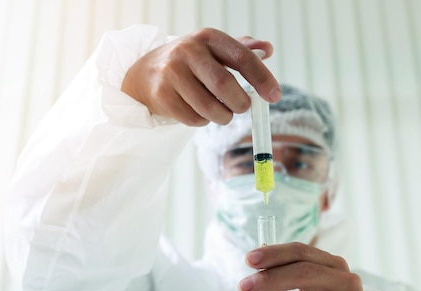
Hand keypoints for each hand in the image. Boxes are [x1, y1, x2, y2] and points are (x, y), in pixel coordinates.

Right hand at [121, 27, 281, 125]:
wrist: (145, 73)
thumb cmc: (190, 64)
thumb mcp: (214, 51)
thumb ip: (242, 50)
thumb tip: (268, 49)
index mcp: (208, 37)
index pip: (242, 58)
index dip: (262, 79)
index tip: (275, 97)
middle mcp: (188, 51)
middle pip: (224, 85)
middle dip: (240, 104)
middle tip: (243, 108)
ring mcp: (171, 73)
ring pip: (210, 108)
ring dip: (223, 117)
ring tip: (221, 112)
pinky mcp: (162, 95)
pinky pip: (194, 119)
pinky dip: (203, 121)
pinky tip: (198, 111)